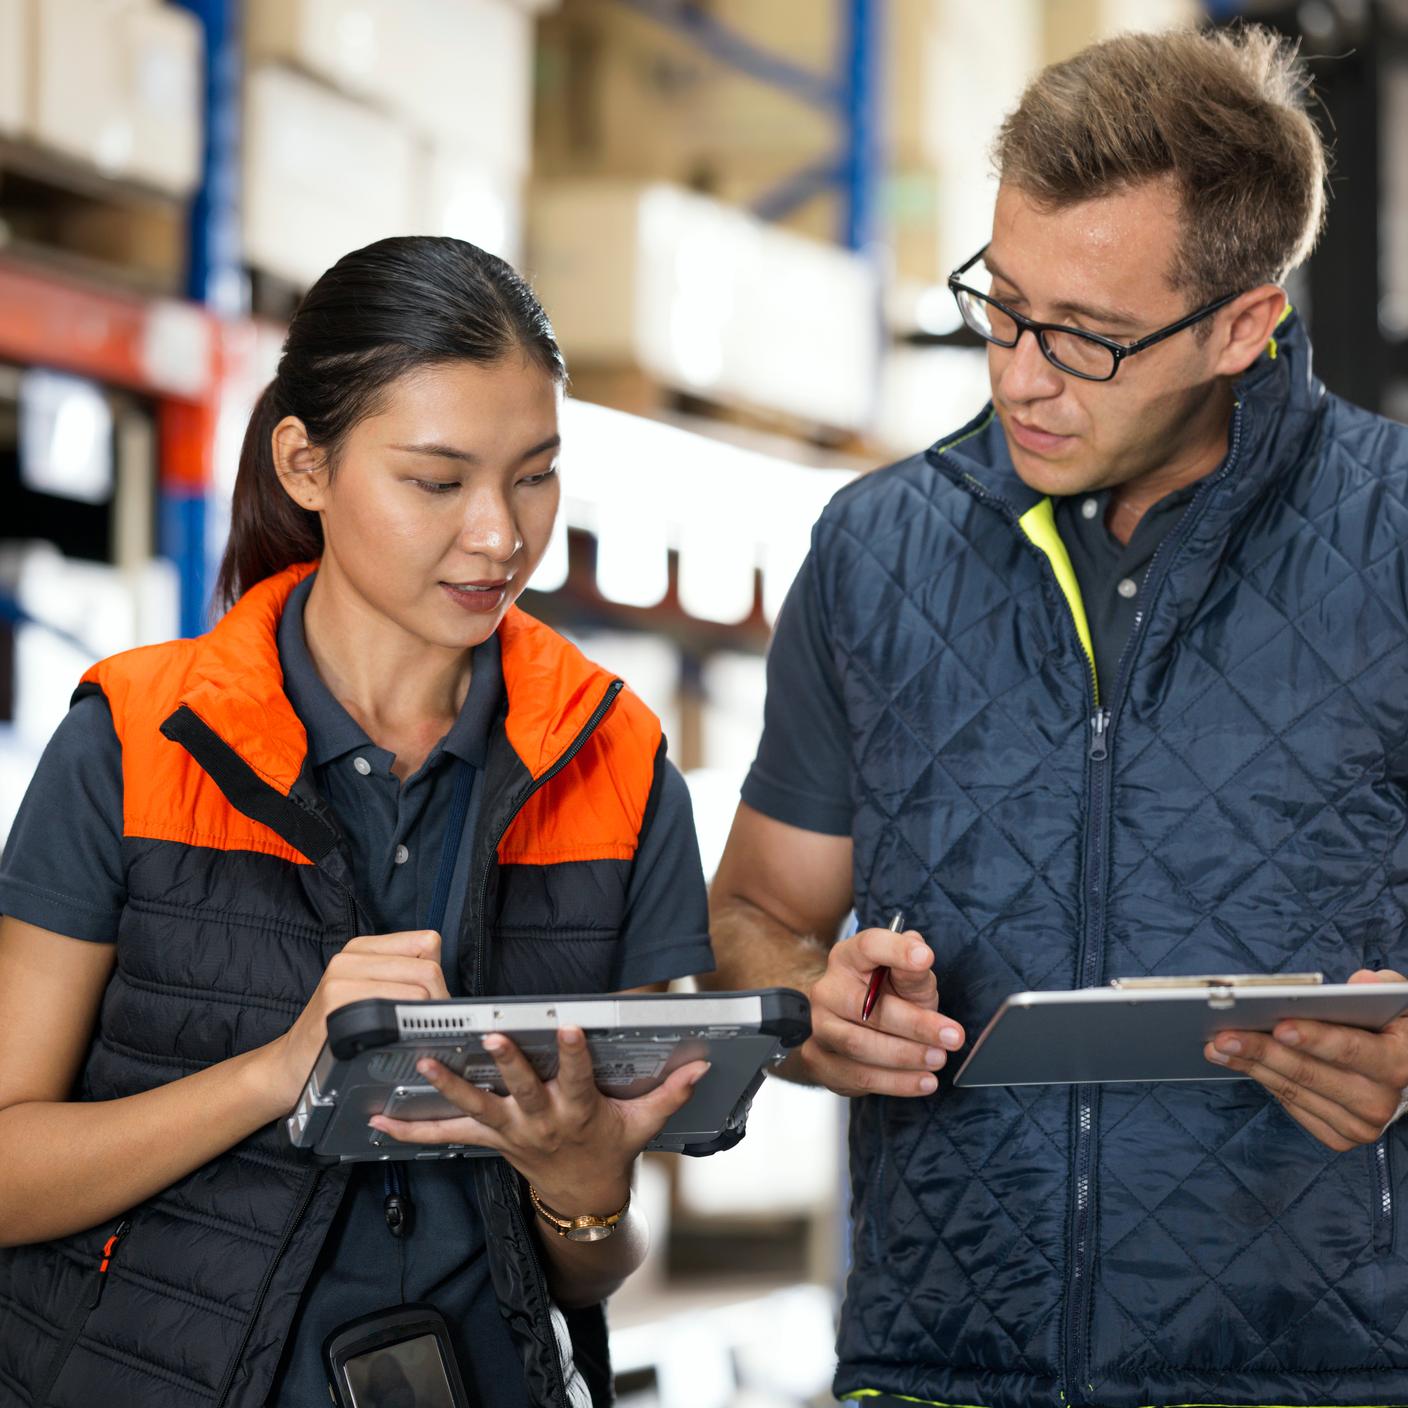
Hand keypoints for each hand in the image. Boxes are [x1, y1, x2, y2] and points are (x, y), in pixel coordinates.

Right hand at [260, 930, 450, 1110]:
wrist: (292, 1062)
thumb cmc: (336, 1031)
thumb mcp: (370, 993)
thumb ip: (402, 978)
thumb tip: (445, 986)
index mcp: (365, 948)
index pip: (427, 943)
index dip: (437, 976)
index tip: (430, 1001)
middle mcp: (352, 955)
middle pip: (427, 968)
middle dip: (438, 1002)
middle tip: (425, 1026)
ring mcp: (342, 975)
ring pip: (418, 988)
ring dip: (425, 1018)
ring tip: (409, 1034)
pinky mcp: (337, 999)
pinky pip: (396, 1009)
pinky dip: (405, 1028)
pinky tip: (392, 1040)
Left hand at [369, 1027, 709, 1213]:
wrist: (581, 1201)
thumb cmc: (611, 1150)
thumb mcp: (644, 1124)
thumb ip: (670, 1093)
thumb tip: (701, 1064)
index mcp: (579, 1112)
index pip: (578, 1079)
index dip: (573, 1053)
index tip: (568, 1025)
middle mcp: (540, 1122)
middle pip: (521, 1090)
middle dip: (507, 1063)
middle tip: (491, 1035)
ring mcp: (509, 1132)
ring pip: (476, 1108)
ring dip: (448, 1085)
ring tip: (423, 1062)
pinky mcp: (487, 1140)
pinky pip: (444, 1137)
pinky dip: (410, 1129)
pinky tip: (379, 1118)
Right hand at [796, 925, 964, 1097]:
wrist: (851, 1030)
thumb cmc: (884, 998)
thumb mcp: (906, 981)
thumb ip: (913, 971)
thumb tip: (920, 951)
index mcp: (848, 958)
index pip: (868, 946)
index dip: (896, 950)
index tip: (925, 958)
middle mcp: (828, 989)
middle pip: (866, 1007)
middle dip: (916, 1024)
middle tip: (952, 1036)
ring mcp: (819, 1026)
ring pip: (859, 1045)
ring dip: (905, 1056)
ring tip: (938, 1059)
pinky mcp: (819, 1060)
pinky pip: (858, 1075)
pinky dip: (896, 1082)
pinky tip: (923, 1080)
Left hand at [1203, 969, 1407, 1150]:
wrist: (1398, 1072)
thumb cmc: (1386, 1028)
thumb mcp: (1395, 1002)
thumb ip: (1383, 986)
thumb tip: (1362, 980)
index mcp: (1397, 1062)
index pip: (1351, 1049)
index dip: (1314, 1038)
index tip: (1278, 1026)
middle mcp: (1380, 1100)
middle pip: (1310, 1073)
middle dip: (1262, 1051)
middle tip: (1224, 1036)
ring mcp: (1359, 1124)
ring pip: (1293, 1091)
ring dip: (1251, 1066)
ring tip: (1216, 1046)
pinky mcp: (1338, 1136)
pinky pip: (1291, 1106)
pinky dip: (1262, 1082)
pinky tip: (1239, 1063)